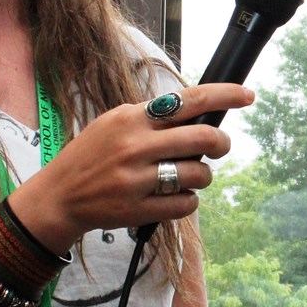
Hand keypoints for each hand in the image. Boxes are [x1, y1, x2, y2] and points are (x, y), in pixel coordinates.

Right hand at [8, 83, 253, 249]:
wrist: (58, 196)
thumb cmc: (92, 156)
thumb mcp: (114, 123)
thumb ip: (152, 117)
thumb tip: (197, 112)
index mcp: (131, 119)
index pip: (188, 100)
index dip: (224, 96)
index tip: (248, 95)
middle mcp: (135, 146)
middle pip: (202, 140)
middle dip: (221, 144)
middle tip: (220, 148)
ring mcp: (136, 180)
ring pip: (198, 175)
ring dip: (204, 176)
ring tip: (190, 176)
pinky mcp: (138, 210)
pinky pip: (185, 205)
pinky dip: (189, 201)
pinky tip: (175, 197)